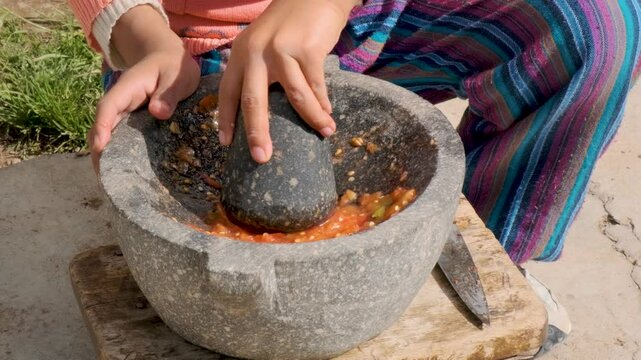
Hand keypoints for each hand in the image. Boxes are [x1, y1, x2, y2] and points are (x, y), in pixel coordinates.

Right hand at [88, 5, 199, 173]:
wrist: (167, 58)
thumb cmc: (173, 66)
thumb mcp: (176, 75)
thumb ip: (168, 92)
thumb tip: (158, 112)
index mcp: (127, 89)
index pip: (108, 108)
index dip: (102, 127)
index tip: (100, 147)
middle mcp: (120, 103)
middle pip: (102, 128)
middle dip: (100, 152)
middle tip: (106, 178)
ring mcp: (124, 114)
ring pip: (109, 136)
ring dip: (109, 157)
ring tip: (116, 184)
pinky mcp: (132, 123)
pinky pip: (122, 139)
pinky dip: (122, 155)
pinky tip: (130, 174)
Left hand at [218, 0, 358, 162]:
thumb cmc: (289, 26)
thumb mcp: (263, 44)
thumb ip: (260, 72)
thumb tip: (265, 114)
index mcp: (241, 54)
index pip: (228, 91)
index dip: (226, 119)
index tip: (225, 144)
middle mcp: (256, 52)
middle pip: (253, 100)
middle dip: (257, 132)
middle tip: (261, 158)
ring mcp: (282, 50)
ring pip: (295, 95)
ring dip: (311, 118)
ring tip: (325, 132)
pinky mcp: (307, 48)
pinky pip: (316, 84)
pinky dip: (324, 102)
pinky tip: (329, 114)